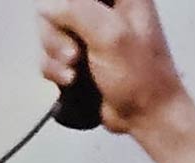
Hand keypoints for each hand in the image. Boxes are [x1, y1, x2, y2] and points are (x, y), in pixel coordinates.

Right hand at [33, 0, 187, 136]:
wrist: (146, 118)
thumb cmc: (140, 77)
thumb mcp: (112, 36)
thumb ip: (77, 11)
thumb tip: (48, 7)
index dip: (69, 5)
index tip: (75, 28)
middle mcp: (103, 8)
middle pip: (57, 5)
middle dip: (56, 33)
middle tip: (74, 55)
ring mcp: (89, 32)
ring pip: (49, 29)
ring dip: (54, 53)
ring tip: (73, 72)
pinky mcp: (78, 55)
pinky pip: (49, 52)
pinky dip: (54, 68)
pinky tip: (70, 80)